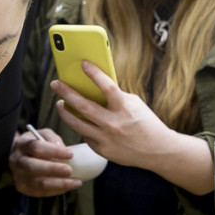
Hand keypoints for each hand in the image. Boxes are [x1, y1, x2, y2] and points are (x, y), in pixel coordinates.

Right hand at [9, 127, 81, 196]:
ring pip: (38, 183)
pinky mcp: (22, 188)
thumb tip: (64, 149)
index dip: (54, 151)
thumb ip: (53, 139)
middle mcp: (17, 161)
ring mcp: (18, 176)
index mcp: (21, 145)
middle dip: (54, 170)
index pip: (36, 147)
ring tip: (76, 182)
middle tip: (69, 170)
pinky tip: (67, 187)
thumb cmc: (34, 144)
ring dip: (59, 184)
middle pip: (33, 167)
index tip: (70, 154)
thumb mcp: (42, 135)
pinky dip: (56, 190)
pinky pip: (41, 192)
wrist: (18, 156)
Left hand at [51, 60, 175, 170]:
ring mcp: (107, 139)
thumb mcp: (134, 104)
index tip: (83, 63)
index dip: (94, 73)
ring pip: (76, 123)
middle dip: (66, 92)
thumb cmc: (145, 122)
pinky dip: (82, 126)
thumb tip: (92, 86)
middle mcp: (114, 124)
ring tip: (60, 103)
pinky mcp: (103, 151)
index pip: (107, 87)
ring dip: (64, 111)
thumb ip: (115, 96)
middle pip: (83, 106)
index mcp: (125, 109)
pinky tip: (79, 120)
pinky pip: (86, 136)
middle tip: (55, 84)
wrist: (159, 150)